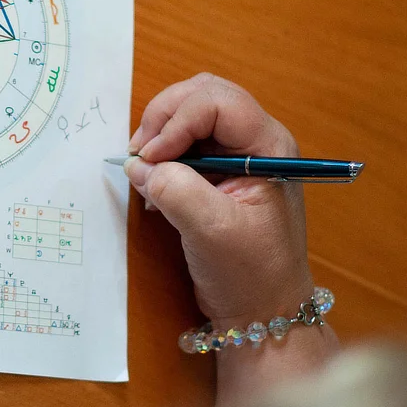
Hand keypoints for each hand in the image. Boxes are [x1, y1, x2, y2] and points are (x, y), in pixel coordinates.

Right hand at [124, 73, 311, 327]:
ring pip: (190, 112)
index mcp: (268, 147)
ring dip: (160, 132)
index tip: (151, 158)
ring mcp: (237, 155)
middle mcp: (255, 141)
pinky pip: (183, 141)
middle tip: (140, 153)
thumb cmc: (250, 274)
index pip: (217, 102)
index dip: (177, 122)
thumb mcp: (212, 231)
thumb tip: (138, 165)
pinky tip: (153, 183)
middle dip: (165, 116)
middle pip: (203, 95)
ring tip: (144, 167)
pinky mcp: (217, 171)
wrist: (262, 312)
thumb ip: (175, 190)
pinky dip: (161, 152)